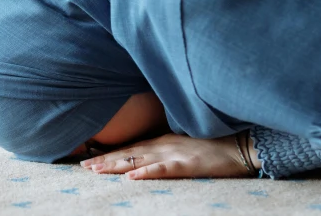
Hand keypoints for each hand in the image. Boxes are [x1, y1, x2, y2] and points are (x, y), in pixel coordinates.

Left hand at [79, 133, 253, 179]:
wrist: (237, 145)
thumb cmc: (212, 145)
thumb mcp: (183, 143)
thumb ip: (165, 147)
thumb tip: (149, 155)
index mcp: (161, 141)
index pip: (129, 148)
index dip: (108, 154)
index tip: (89, 158)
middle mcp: (161, 146)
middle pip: (127, 154)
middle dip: (104, 160)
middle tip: (83, 166)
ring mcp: (171, 154)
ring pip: (137, 161)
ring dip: (115, 166)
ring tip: (95, 170)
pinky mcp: (185, 165)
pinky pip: (161, 170)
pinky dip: (145, 174)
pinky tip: (130, 178)